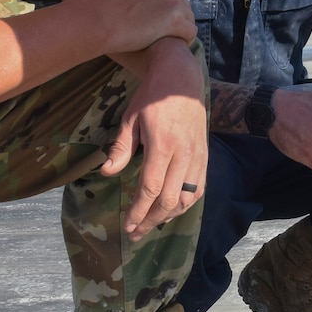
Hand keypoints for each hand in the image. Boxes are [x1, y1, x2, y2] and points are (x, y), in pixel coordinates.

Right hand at [89, 0, 195, 56]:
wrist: (99, 20)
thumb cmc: (104, 4)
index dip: (168, 9)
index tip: (160, 22)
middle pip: (184, 5)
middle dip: (177, 19)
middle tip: (165, 34)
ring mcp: (173, 2)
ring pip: (189, 19)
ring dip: (181, 31)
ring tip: (170, 43)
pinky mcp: (175, 21)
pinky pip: (190, 33)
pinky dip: (185, 41)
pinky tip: (174, 47)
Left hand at [101, 39, 206, 238]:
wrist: (182, 79)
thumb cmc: (152, 97)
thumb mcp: (130, 119)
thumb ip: (121, 148)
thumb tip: (107, 172)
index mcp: (162, 145)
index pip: (150, 188)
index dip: (138, 210)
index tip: (127, 225)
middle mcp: (184, 154)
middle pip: (169, 199)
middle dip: (151, 220)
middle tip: (136, 232)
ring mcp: (197, 156)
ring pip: (187, 198)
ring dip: (169, 216)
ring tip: (151, 224)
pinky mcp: (205, 156)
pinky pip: (198, 188)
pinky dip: (185, 204)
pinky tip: (171, 210)